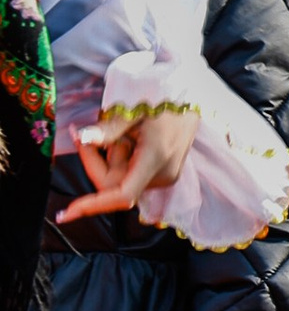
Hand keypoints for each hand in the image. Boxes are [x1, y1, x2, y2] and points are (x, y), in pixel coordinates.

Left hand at [59, 107, 198, 222]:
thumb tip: (82, 138)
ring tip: (116, 126)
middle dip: (95, 162)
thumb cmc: (168, 99)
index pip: (122, 196)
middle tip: (83, 134)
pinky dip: (120, 156)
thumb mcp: (135, 110)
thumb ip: (108, 129)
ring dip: (109, 155)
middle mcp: (161, 175)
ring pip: (121, 177)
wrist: (197, 98)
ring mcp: (164, 175)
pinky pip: (131, 172)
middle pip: (115, 184)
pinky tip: (126, 136)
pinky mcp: (163, 171)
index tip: (68, 212)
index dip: (94, 205)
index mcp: (155, 159)